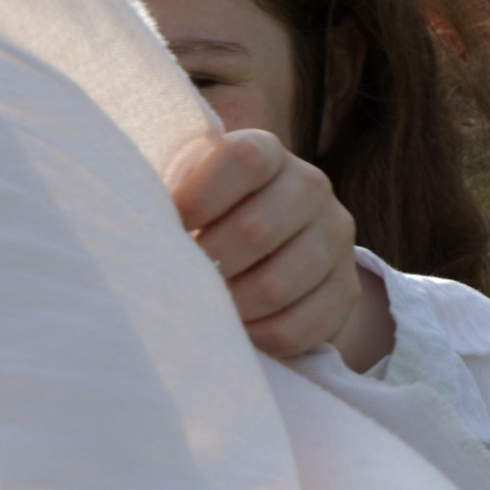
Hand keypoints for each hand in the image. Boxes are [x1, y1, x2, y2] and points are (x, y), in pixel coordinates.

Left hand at [168, 130, 390, 367]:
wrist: (265, 251)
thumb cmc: (204, 216)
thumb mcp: (187, 192)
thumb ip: (166, 197)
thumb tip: (142, 230)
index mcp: (266, 152)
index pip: (244, 160)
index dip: (199, 198)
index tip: (171, 228)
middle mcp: (309, 185)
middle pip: (256, 229)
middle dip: (208, 265)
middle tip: (181, 283)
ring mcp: (335, 236)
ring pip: (277, 284)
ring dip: (231, 307)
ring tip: (204, 310)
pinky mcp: (346, 288)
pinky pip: (300, 326)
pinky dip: (258, 338)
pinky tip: (236, 332)